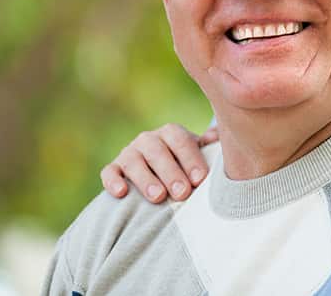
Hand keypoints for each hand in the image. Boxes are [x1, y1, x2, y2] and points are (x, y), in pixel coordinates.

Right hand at [100, 123, 218, 202]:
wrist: (160, 172)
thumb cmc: (185, 166)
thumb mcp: (199, 154)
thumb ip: (211, 147)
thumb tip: (220, 136)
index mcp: (171, 133)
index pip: (180, 140)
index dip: (190, 159)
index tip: (200, 180)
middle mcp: (149, 139)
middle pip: (158, 151)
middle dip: (171, 172)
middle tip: (182, 193)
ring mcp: (129, 153)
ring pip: (133, 161)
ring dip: (145, 179)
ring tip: (158, 197)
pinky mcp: (114, 168)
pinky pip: (109, 172)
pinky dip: (113, 180)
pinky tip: (121, 193)